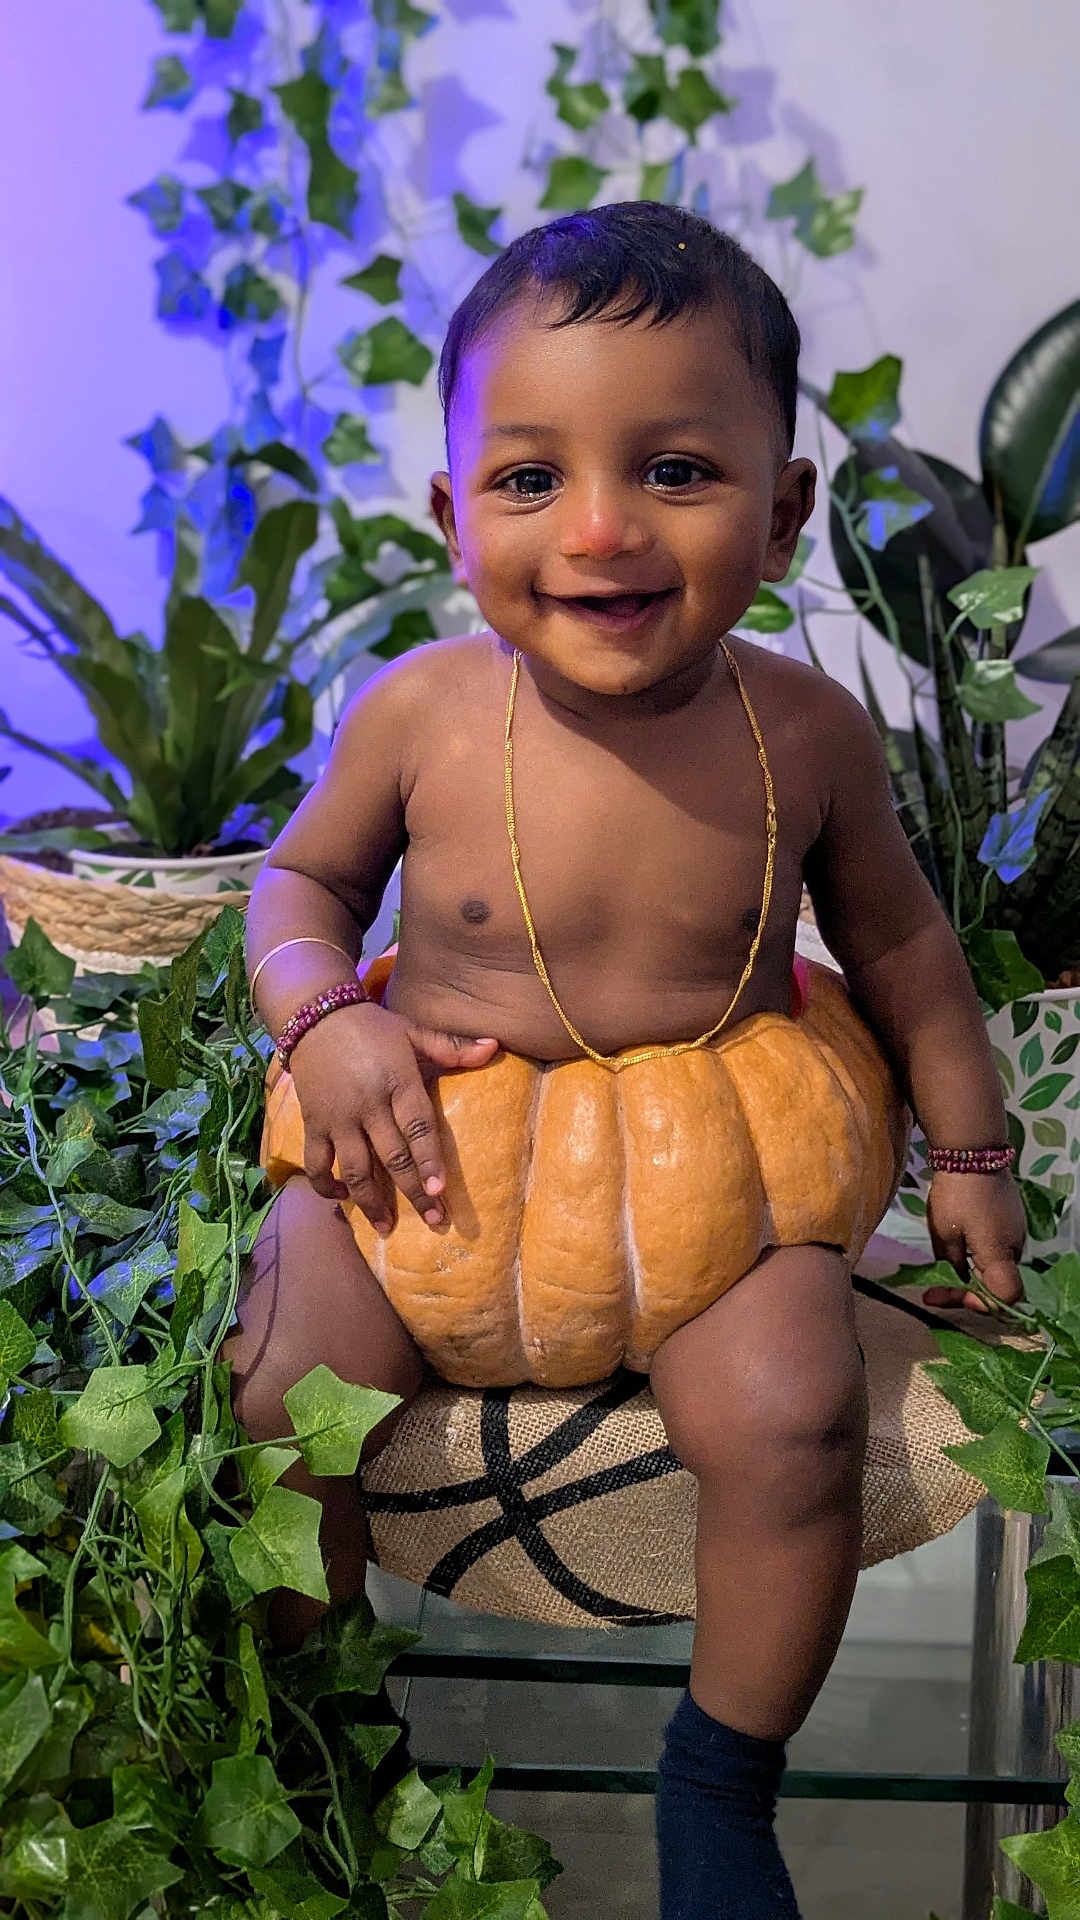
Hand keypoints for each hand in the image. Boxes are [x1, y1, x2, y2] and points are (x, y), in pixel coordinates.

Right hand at [287, 1001, 499, 1235]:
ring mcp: (338, 1117)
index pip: (417, 1127)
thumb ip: (452, 1047)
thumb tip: (495, 1047)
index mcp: (397, 1081)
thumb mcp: (413, 1030)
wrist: (314, 1014)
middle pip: (392, 1157)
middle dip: (413, 1192)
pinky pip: (317, 1162)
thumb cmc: (372, 1026)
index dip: (429, 1160)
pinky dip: (325, 1184)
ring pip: (355, 1168)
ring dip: (371, 1201)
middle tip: (433, 1220)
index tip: (440, 1190)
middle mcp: (368, 1104)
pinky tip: (341, 1199)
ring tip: (385, 1227)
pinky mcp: (312, 1122)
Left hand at [921, 1170, 1025, 1312]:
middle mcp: (1015, 1247)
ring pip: (997, 1266)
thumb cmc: (956, 1194)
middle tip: (932, 1291)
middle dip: (966, 1291)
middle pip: (999, 1286)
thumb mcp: (944, 1233)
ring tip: (942, 1267)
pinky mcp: (1012, 1220)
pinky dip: (979, 1255)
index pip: (1004, 1299)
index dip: (977, 1304)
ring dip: (972, 1272)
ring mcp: (1016, 1232)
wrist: (973, 1152)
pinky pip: (998, 1248)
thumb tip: (961, 1277)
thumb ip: (953, 1263)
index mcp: (1000, 1255)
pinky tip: (958, 1244)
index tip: (947, 1293)